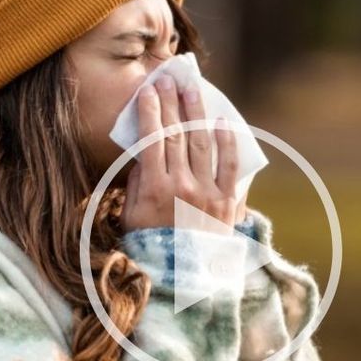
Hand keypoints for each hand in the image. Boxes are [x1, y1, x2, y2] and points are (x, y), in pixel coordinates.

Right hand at [121, 73, 244, 233]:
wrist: (181, 281)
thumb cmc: (151, 248)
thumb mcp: (131, 217)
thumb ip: (137, 183)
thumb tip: (143, 152)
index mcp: (154, 189)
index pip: (152, 139)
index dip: (151, 111)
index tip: (148, 90)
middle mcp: (182, 187)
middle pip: (176, 134)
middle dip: (171, 103)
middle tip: (168, 79)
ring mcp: (206, 193)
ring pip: (202, 143)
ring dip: (196, 112)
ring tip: (192, 89)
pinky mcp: (226, 202)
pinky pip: (229, 166)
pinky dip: (227, 142)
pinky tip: (222, 121)